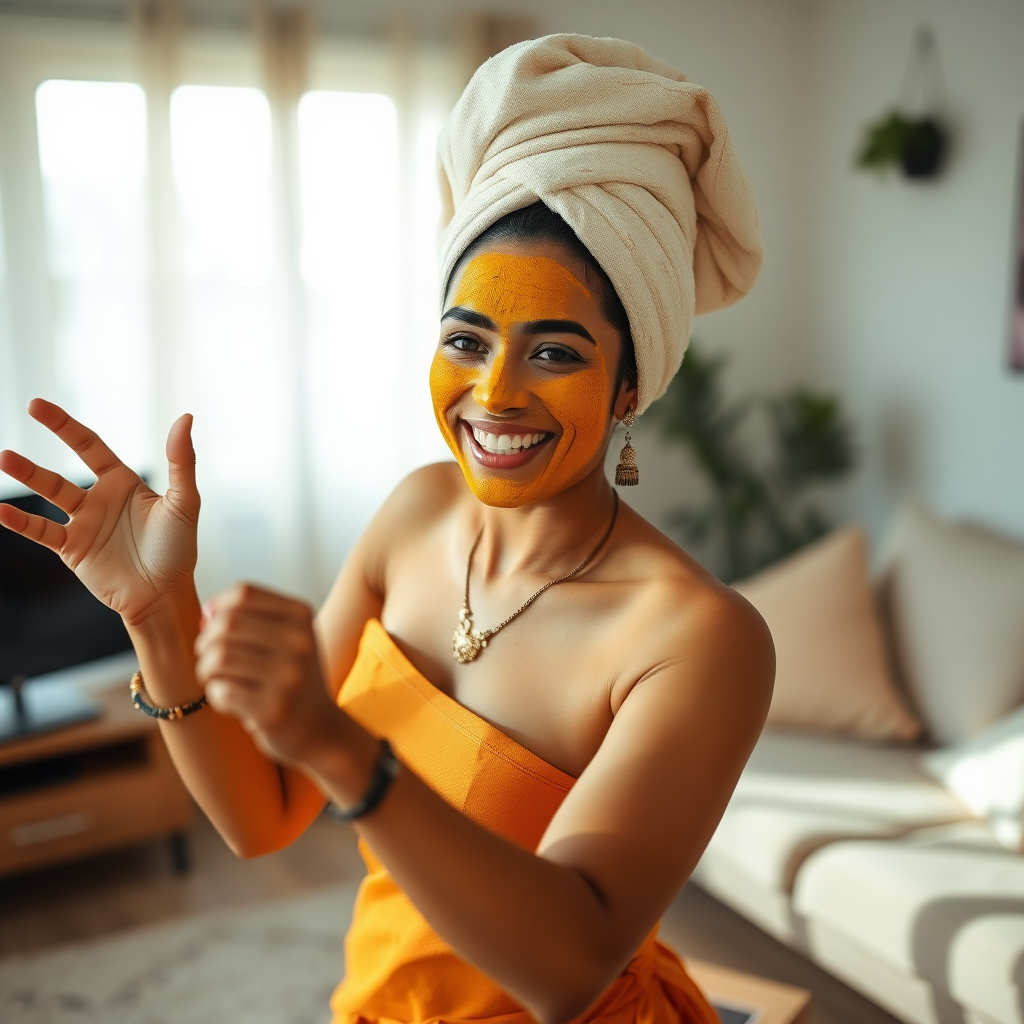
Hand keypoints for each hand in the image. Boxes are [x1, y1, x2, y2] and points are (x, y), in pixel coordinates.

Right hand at [0, 399, 199, 624]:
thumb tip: (185, 418)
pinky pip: (41, 531)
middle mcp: (99, 500)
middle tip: (18, 419)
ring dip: (27, 476)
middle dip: (41, 448)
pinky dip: (20, 521)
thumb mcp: (184, 502)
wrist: (164, 594)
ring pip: (48, 494)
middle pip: (61, 470)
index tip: (37, 406)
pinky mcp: (72, 549)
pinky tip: (0, 510)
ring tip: (4, 458)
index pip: (89, 446)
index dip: (65, 426)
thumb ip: (182, 461)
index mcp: (124, 483)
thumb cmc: (178, 549)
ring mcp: (83, 524)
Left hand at [194, 584, 342, 767]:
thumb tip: (206, 611)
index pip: (243, 593)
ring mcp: (289, 675)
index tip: (218, 632)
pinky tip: (231, 702)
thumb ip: (247, 617)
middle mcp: (300, 640)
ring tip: (218, 680)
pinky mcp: (273, 709)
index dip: (218, 610)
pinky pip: (220, 690)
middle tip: (213, 662)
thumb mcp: (283, 637)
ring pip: (218, 656)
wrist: (319, 728)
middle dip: (206, 642)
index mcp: (302, 615)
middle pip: (226, 622)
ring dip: (206, 670)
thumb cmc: (289, 677)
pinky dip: (216, 696)